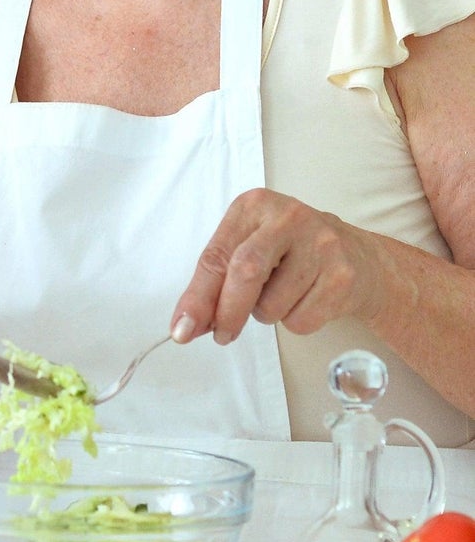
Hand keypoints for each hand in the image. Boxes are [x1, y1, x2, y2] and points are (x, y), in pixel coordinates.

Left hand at [172, 188, 383, 346]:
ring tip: (282, 294)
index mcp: (253, 205)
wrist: (360, 258)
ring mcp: (320, 244)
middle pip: (245, 272)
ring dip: (266, 314)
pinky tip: (308, 299)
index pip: (216, 255)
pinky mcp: (343, 275)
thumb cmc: (290, 253)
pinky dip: (294, 322)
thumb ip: (216, 281)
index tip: (181, 328)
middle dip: (227, 312)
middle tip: (221, 335)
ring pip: (272, 304)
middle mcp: (287, 217)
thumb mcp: (250, 248)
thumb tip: (186, 324)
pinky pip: (301, 320)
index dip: (197, 296)